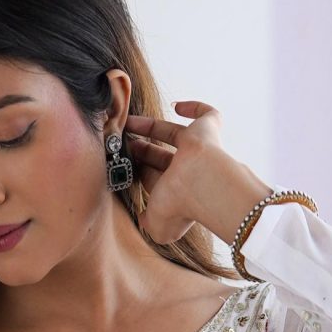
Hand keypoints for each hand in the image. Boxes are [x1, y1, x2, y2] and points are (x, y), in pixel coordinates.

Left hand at [122, 101, 269, 249]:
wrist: (203, 184)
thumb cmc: (181, 205)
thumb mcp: (156, 225)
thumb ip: (146, 222)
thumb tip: (143, 220)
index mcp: (177, 192)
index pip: (155, 178)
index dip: (139, 171)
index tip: (122, 165)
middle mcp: (189, 171)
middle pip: (162, 155)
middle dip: (143, 149)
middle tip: (123, 142)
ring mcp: (199, 149)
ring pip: (175, 134)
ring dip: (151, 127)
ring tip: (128, 122)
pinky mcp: (209, 130)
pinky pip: (207, 115)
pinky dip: (194, 108)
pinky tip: (177, 107)